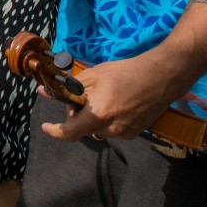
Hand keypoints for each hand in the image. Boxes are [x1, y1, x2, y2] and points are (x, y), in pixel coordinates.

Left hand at [41, 54, 176, 141]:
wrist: (161, 78)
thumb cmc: (125, 72)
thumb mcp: (94, 75)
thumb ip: (70, 87)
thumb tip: (48, 91)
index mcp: (99, 115)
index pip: (71, 133)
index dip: (55, 131)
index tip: (45, 126)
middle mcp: (111, 130)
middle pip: (83, 127)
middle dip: (78, 113)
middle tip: (83, 94)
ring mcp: (124, 134)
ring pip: (97, 127)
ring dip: (93, 115)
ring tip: (104, 95)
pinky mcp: (134, 133)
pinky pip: (111, 128)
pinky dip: (106, 117)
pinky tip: (116, 101)